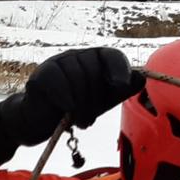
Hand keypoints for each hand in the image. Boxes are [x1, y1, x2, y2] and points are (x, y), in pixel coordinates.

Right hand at [22, 47, 142, 133]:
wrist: (40, 122)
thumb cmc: (74, 110)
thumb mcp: (102, 101)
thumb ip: (121, 90)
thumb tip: (140, 77)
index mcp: (93, 59)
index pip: (111, 56)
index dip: (119, 69)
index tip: (121, 86)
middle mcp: (74, 56)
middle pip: (94, 70)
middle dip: (95, 99)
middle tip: (90, 119)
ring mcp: (56, 63)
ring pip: (77, 79)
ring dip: (82, 106)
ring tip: (81, 122)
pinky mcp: (40, 75)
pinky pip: (59, 85)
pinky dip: (66, 101)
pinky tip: (66, 111)